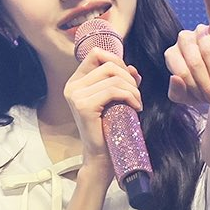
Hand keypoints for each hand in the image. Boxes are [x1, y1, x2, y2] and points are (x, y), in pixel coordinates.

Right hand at [61, 46, 141, 167]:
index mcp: (76, 82)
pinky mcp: (83, 106)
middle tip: (136, 95)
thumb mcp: (117, 99)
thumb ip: (123, 81)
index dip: (117, 60)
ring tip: (137, 103)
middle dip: (129, 77)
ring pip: (113, 78)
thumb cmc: (110, 128)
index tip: (128, 78)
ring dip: (132, 89)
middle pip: (108, 64)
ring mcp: (75, 96)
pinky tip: (135, 107)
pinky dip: (130, 96)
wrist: (103, 155)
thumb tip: (133, 68)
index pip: (96, 54)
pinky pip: (113, 91)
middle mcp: (72, 86)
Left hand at [168, 0, 209, 176]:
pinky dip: (209, 0)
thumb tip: (174, 76)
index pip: (176, 67)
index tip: (203, 101)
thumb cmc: (209, 92)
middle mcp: (184, 42)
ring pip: (205, 48)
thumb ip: (177, 93)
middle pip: (190, 58)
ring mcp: (201, 35)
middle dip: (202, 81)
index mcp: (173, 56)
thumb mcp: (190, 99)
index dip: (190, 85)